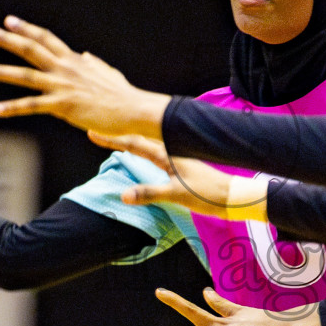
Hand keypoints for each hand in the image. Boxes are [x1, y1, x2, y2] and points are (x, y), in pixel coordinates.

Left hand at [0, 17, 171, 137]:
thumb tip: (85, 56)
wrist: (133, 109)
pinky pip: (33, 105)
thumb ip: (94, 64)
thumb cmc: (123, 95)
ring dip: (1, 72)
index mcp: (74, 61)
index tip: (9, 21)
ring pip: (25, 76)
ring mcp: (62, 86)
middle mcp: (65, 68)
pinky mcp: (63, 105)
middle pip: (31, 49)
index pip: (46, 39)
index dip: (27, 29)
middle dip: (6, 39)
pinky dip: (13, 107)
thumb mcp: (108, 73)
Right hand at [89, 133, 269, 221]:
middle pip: (137, 140)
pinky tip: (140, 152)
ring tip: (112, 136)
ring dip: (129, 141)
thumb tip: (122, 195)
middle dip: (117, 134)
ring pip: (146, 144)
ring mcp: (176, 157)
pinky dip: (141, 151)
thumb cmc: (208, 194)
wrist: (233, 196)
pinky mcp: (181, 165)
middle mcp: (170, 151)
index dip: (112, 138)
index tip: (92, 132)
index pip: (133, 143)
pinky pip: (155, 154)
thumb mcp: (176, 195)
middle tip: (96, 129)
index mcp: (167, 154)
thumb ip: (149, 193)